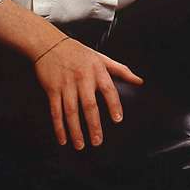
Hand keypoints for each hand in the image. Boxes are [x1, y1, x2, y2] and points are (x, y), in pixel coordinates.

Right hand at [34, 35, 142, 149]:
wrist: (50, 44)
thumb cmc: (78, 52)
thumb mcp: (102, 58)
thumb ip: (121, 70)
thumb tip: (139, 81)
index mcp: (97, 71)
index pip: (108, 89)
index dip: (114, 105)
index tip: (117, 120)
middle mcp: (82, 79)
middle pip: (89, 105)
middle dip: (94, 125)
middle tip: (98, 141)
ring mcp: (66, 85)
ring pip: (71, 112)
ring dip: (76, 130)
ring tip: (81, 144)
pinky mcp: (52, 90)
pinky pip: (56, 111)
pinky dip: (59, 127)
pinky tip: (63, 138)